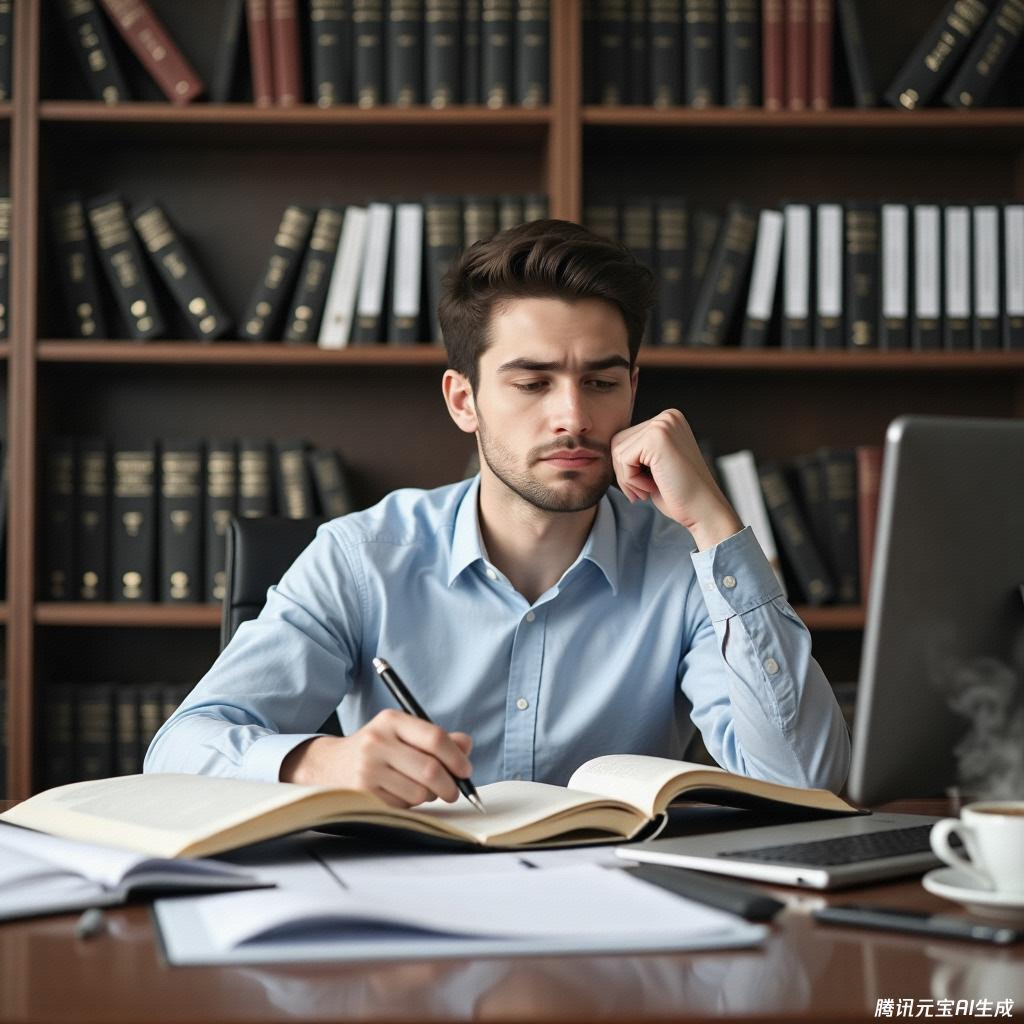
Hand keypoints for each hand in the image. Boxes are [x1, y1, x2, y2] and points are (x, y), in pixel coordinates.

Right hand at [280, 709, 473, 808]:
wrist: (329, 765)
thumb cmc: (377, 749)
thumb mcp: (403, 734)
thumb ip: (437, 738)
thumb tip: (466, 746)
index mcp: (391, 720)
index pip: (435, 738)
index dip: (456, 757)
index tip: (466, 770)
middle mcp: (377, 742)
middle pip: (431, 770)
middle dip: (450, 785)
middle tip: (454, 790)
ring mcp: (367, 769)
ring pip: (419, 792)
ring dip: (428, 796)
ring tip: (420, 789)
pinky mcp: (363, 794)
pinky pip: (403, 806)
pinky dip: (410, 804)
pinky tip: (399, 794)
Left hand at [610, 408, 741, 549]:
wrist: (704, 510)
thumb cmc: (678, 494)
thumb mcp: (653, 466)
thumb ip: (636, 451)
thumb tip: (603, 447)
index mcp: (668, 420)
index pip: (625, 438)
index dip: (627, 468)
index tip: (645, 486)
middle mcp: (668, 416)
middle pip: (618, 441)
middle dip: (624, 472)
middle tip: (642, 492)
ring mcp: (664, 424)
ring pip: (618, 450)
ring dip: (627, 478)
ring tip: (648, 490)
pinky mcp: (658, 437)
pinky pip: (623, 459)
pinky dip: (631, 480)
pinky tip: (652, 488)